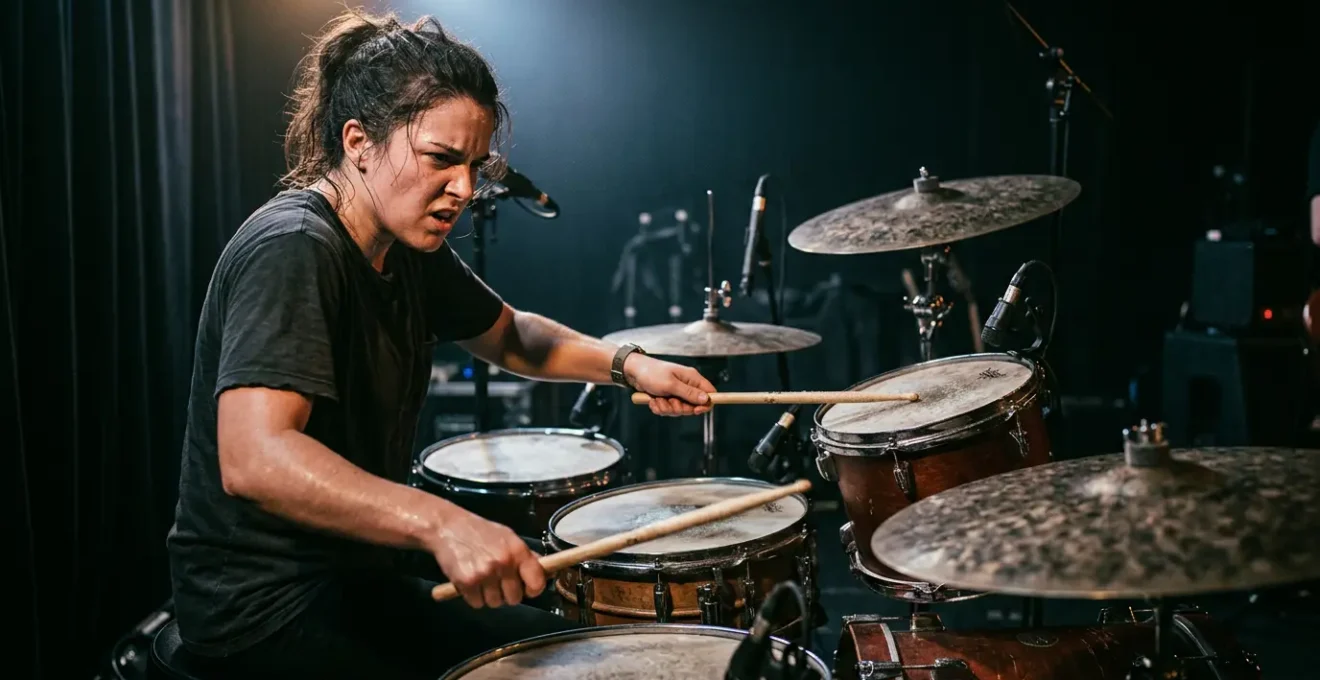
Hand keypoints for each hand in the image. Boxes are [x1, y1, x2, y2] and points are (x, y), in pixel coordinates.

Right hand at [427, 507, 544, 608]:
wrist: (448, 527)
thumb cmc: (480, 532)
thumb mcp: (508, 537)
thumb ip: (525, 555)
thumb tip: (544, 571)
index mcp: (517, 551)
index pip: (537, 582)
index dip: (533, 589)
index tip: (527, 589)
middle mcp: (503, 563)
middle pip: (515, 598)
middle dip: (507, 594)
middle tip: (498, 582)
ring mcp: (484, 573)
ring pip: (495, 603)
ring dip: (489, 596)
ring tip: (483, 580)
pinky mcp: (466, 582)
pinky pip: (477, 604)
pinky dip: (474, 597)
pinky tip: (471, 582)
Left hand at [624, 354, 716, 415]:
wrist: (633, 372)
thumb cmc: (652, 373)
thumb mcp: (671, 384)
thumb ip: (689, 393)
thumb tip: (706, 399)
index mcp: (692, 378)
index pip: (709, 393)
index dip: (706, 404)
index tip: (695, 410)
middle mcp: (686, 385)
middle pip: (694, 406)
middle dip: (680, 408)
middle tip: (670, 402)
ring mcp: (677, 392)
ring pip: (680, 410)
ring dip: (667, 408)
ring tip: (657, 399)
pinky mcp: (667, 397)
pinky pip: (669, 409)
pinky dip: (660, 408)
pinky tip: (653, 400)